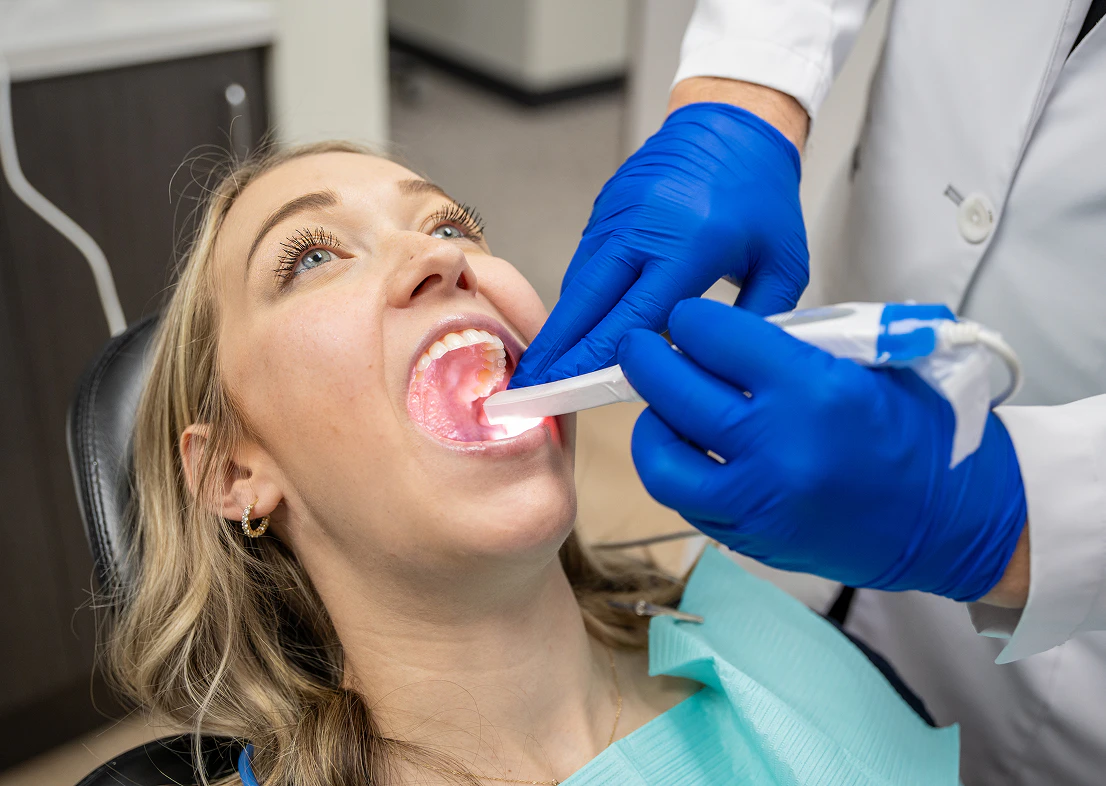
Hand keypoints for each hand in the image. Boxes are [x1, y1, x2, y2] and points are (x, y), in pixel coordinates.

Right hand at [509, 102, 808, 387]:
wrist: (734, 120)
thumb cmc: (762, 194)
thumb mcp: (782, 263)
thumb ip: (756, 322)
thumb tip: (719, 371)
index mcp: (690, 244)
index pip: (635, 316)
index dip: (599, 358)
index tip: (576, 390)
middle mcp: (643, 228)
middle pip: (586, 303)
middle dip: (557, 352)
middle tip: (530, 389)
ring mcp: (616, 216)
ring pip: (577, 286)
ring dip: (559, 330)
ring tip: (541, 370)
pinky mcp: (603, 212)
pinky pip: (584, 266)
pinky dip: (575, 302)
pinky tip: (570, 333)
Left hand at [618, 298, 1027, 601]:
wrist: (951, 519)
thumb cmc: (918, 432)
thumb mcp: (870, 362)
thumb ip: (795, 345)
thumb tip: (725, 334)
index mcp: (812, 389)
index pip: (714, 337)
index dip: (693, 318)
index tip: (689, 316)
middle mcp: (776, 446)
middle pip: (672, 389)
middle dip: (646, 357)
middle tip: (642, 346)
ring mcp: (757, 500)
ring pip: (661, 454)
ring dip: (651, 420)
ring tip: (661, 404)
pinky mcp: (749, 536)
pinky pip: (682, 498)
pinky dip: (673, 467)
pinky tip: (685, 447)